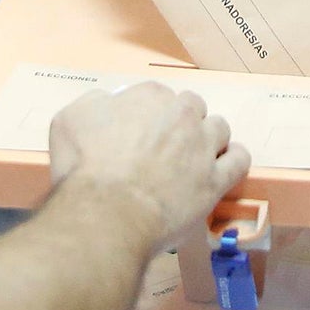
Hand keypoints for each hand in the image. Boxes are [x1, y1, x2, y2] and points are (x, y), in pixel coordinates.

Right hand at [48, 82, 249, 246]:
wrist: (105, 214)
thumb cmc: (83, 169)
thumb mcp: (69, 121)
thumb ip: (93, 104)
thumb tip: (107, 102)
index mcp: (149, 96)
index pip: (156, 96)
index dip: (147, 116)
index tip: (138, 134)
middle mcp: (182, 114)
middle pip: (191, 108)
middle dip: (180, 123)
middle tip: (163, 149)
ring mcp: (202, 146)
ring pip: (219, 129)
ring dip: (208, 139)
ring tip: (194, 159)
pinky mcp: (216, 179)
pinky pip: (239, 160)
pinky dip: (234, 160)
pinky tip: (224, 166)